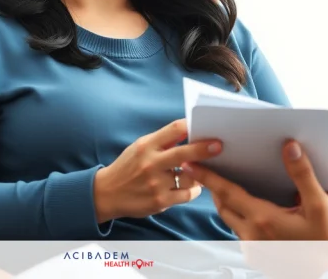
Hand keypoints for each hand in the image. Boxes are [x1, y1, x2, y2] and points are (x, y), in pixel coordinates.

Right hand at [93, 119, 221, 222]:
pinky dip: (193, 189)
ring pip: (190, 176)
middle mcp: (151, 163)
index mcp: (147, 145)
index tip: (206, 125)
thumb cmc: (128, 167)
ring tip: (200, 171)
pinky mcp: (160, 201)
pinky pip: (187, 194)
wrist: (108, 193)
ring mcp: (156, 183)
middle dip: (204, 148)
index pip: (173, 129)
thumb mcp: (140, 147)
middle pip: (184, 153)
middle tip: (219, 145)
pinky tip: (191, 186)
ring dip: (199, 174)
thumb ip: (163, 141)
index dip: (192, 126)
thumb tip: (189, 131)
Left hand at [184, 140, 327, 278]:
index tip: (189, 163)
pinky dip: (239, 218)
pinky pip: (240, 233)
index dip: (207, 176)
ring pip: (230, 220)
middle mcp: (251, 235)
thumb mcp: (321, 207)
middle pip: (223, 205)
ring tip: (228, 187)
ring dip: (226, 203)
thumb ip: (302, 175)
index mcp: (262, 218)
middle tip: (209, 170)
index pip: (226, 192)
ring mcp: (252, 249)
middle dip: (214, 187)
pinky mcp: (257, 258)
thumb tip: (290, 147)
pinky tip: (251, 212)